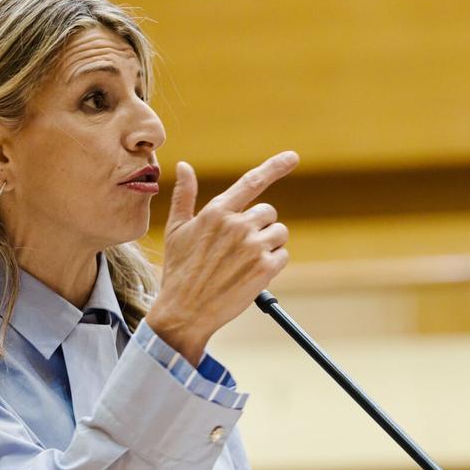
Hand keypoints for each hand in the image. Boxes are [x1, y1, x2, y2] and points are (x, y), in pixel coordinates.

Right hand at [146, 151, 298, 363]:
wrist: (185, 311)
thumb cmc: (179, 271)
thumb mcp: (176, 230)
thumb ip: (185, 195)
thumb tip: (184, 166)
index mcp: (217, 212)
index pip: (252, 182)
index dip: (275, 167)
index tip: (293, 157)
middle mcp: (237, 225)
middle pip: (268, 213)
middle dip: (260, 227)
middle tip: (240, 248)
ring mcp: (253, 247)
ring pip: (278, 234)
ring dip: (268, 245)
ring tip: (244, 263)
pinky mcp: (265, 269)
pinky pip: (283, 255)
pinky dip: (273, 264)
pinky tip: (252, 274)